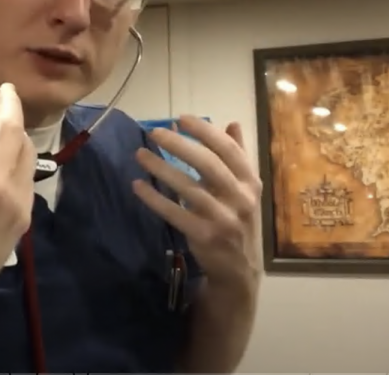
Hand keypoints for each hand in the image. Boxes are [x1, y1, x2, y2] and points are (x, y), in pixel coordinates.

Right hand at [0, 61, 35, 303]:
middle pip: (10, 128)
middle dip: (9, 101)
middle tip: (5, 87)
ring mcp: (12, 201)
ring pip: (25, 151)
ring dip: (19, 128)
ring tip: (11, 117)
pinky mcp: (22, 218)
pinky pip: (28, 177)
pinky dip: (23, 158)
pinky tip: (15, 153)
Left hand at [133, 115, 262, 289]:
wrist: (240, 270)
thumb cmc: (239, 221)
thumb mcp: (245, 189)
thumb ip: (238, 157)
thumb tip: (233, 123)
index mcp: (250, 182)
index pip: (228, 149)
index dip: (205, 131)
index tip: (181, 118)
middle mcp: (241, 198)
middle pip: (208, 164)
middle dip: (179, 145)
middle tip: (155, 132)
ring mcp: (223, 218)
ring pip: (188, 188)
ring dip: (161, 168)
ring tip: (140, 154)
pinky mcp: (205, 236)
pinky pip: (175, 213)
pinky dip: (155, 198)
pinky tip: (138, 185)